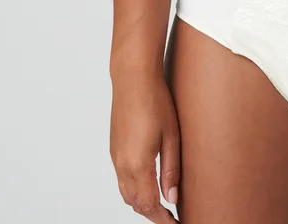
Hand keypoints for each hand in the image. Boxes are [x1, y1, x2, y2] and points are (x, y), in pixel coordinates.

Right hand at [110, 74, 179, 222]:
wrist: (133, 78)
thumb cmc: (155, 101)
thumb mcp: (172, 135)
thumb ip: (172, 169)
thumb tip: (172, 198)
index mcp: (138, 164)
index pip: (150, 205)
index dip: (163, 219)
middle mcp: (122, 164)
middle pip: (135, 203)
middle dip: (153, 214)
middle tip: (172, 218)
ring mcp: (116, 156)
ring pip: (126, 193)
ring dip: (142, 204)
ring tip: (163, 205)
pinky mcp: (115, 148)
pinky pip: (122, 179)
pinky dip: (134, 190)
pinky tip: (148, 184)